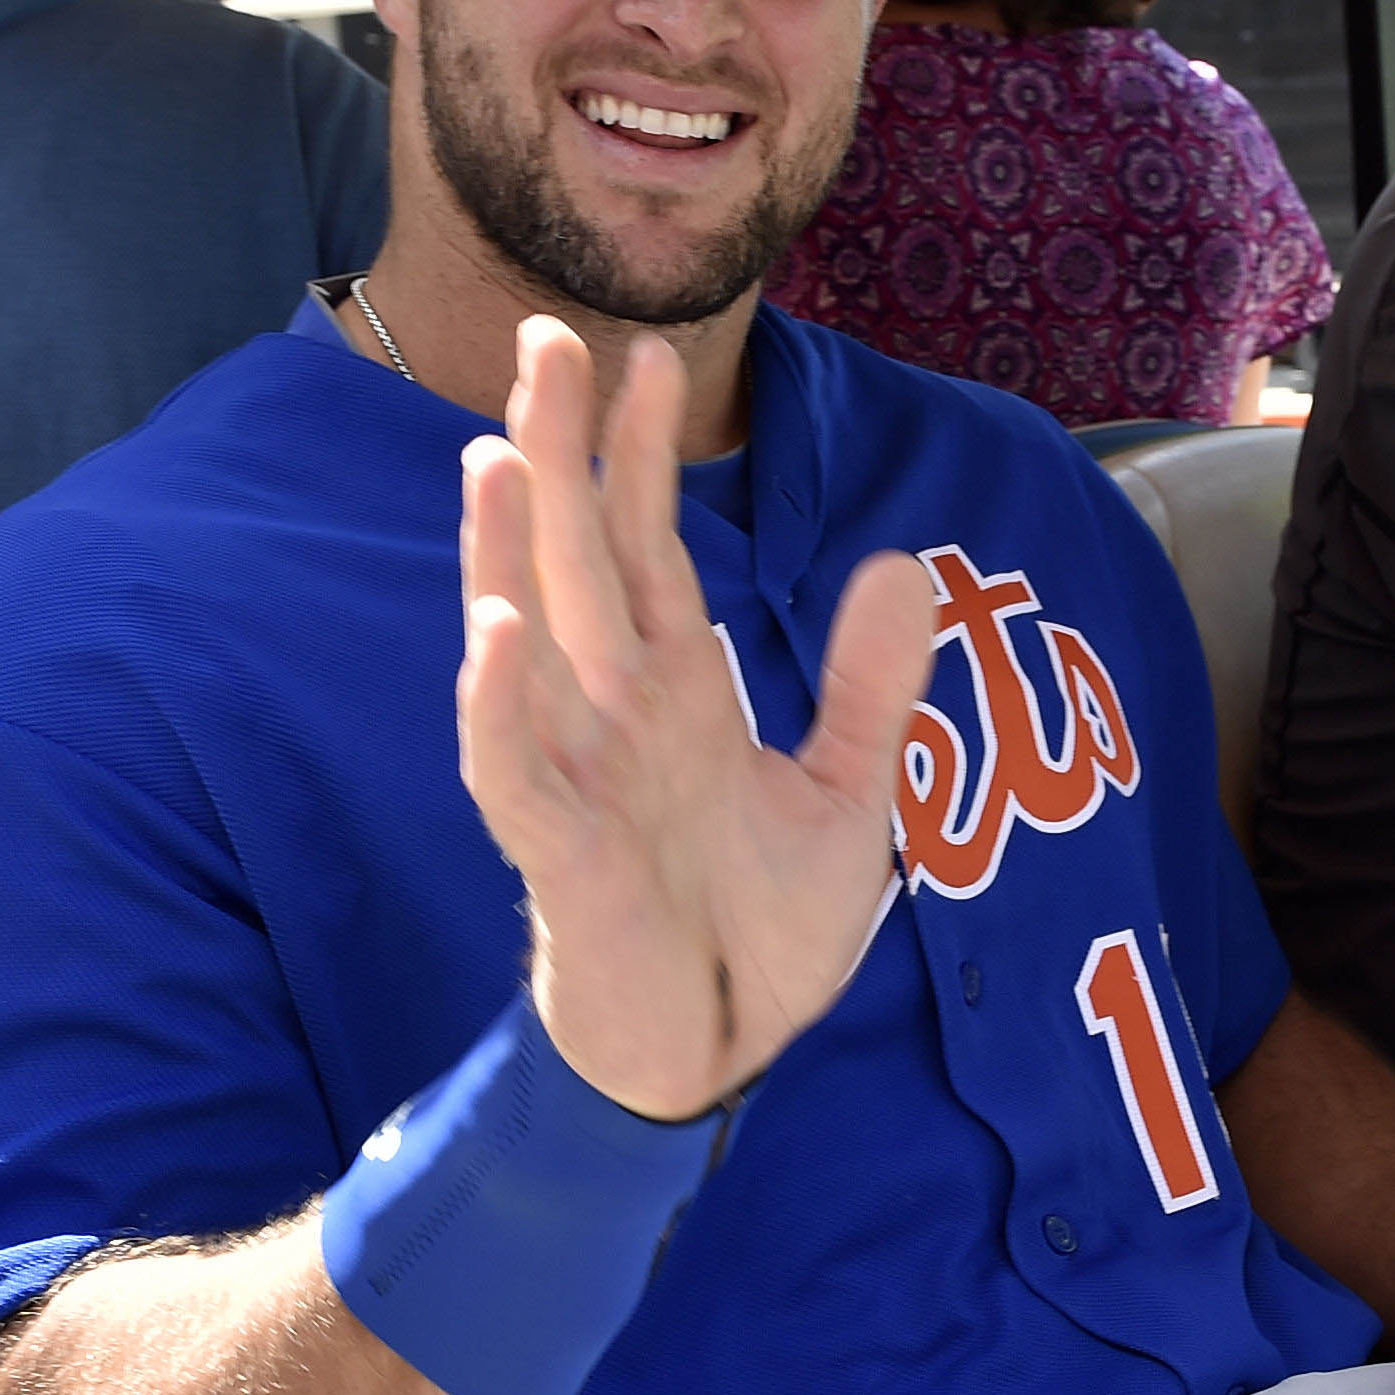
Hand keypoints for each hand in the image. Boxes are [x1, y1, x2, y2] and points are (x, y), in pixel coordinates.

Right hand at [458, 319, 934, 1119]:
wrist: (719, 1057)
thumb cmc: (754, 933)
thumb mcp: (847, 798)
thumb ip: (871, 687)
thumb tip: (904, 563)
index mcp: (678, 693)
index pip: (649, 549)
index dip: (640, 456)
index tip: (639, 357)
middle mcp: (615, 717)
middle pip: (579, 562)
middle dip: (558, 454)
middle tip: (542, 337)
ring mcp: (579, 778)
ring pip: (527, 644)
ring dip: (505, 554)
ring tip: (491, 456)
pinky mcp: (561, 854)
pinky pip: (512, 770)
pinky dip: (498, 704)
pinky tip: (494, 633)